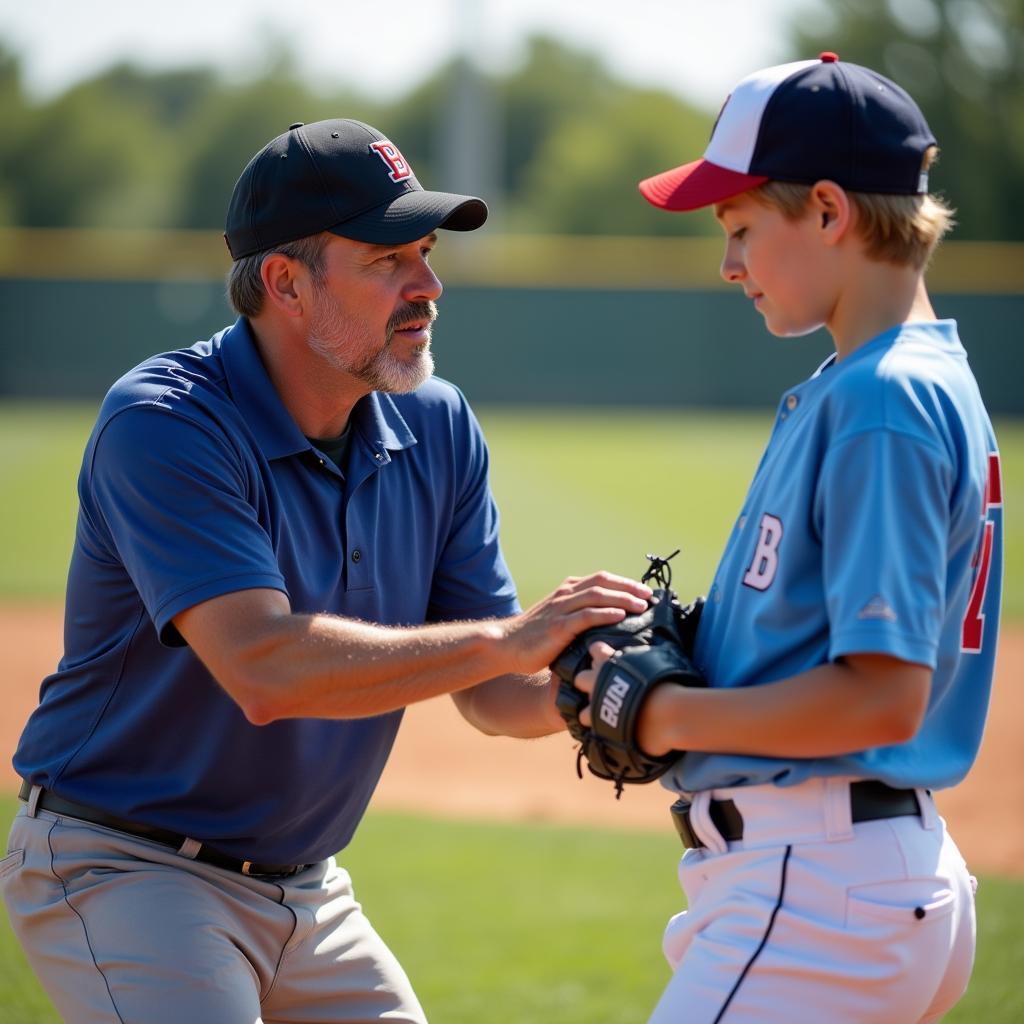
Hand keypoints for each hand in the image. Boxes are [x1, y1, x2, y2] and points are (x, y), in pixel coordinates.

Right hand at [499, 572, 651, 676]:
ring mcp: (561, 609)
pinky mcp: (558, 626)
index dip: (625, 583)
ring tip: (641, 606)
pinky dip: (605, 613)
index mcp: (567, 590)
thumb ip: (579, 615)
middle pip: (603, 583)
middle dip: (629, 588)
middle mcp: (565, 594)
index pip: (602, 579)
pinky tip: (620, 616)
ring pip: (597, 596)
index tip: (644, 591)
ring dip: (623, 599)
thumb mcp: (559, 619)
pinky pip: (585, 616)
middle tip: (650, 596)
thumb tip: (609, 623)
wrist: (506, 645)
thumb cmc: (535, 637)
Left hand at [575, 641, 679, 757]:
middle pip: (580, 677)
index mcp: (609, 660)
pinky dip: (596, 724)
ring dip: (591, 707)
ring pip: (580, 702)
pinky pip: (587, 721)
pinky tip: (606, 726)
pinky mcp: (597, 722)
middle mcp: (597, 679)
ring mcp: (595, 701)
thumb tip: (644, 654)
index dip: (600, 653)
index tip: (606, 658)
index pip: (595, 648)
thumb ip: (642, 656)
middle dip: (589, 682)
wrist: (666, 712)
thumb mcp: (656, 660)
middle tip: (604, 688)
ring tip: (604, 712)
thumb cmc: (665, 682)